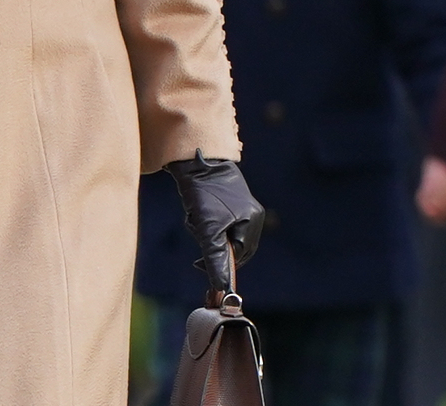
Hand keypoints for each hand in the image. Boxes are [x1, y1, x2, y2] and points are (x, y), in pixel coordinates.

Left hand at [164, 151, 263, 292]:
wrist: (193, 160)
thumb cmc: (203, 193)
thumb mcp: (207, 229)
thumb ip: (215, 258)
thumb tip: (222, 285)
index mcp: (252, 221)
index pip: (239, 254)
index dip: (220, 262)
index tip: (198, 264)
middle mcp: (252, 214)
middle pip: (232, 245)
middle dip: (212, 244)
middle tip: (196, 232)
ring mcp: (241, 206)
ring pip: (222, 233)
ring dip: (206, 232)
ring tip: (194, 217)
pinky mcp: (228, 200)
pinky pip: (217, 221)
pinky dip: (205, 221)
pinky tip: (195, 210)